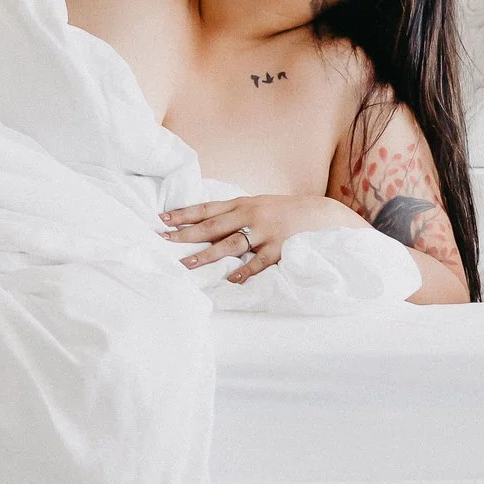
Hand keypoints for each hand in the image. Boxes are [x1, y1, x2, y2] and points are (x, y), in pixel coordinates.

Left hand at [158, 193, 363, 282]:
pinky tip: (230, 280)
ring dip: (206, 255)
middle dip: (186, 234)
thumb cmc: (285, 211)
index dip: (184, 213)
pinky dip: (244, 271)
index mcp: (243, 204)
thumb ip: (235, 212)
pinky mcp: (279, 248)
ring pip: (230, 244)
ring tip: (186, 264)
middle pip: (212, 226)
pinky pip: (259, 262)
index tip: (162, 218)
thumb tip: (206, 220)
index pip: (207, 208)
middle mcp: (251, 216)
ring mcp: (265, 232)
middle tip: (163, 240)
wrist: (320, 213)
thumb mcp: (259, 204)